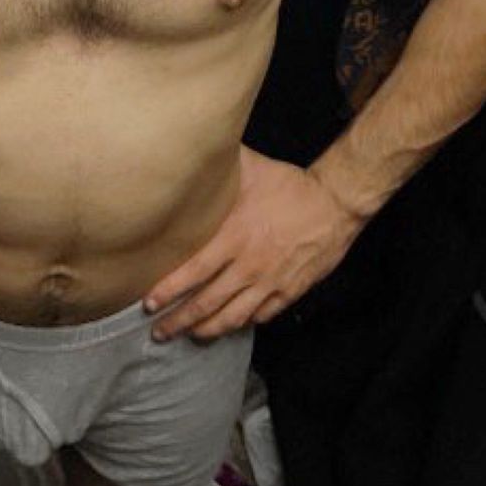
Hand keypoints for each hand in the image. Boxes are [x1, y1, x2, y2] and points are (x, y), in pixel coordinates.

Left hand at [143, 147, 362, 341]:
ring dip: (207, 330)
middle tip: (159, 332)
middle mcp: (249, 266)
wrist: (337, 203)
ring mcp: (270, 282)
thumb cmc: (292, 186)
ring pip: (232, 317)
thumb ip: (221, 169)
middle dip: (179, 321)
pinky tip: (232, 324)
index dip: (168, 291)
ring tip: (191, 335)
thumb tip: (190, 150)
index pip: (193, 272)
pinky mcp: (290, 291)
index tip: (149, 304)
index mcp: (235, 237)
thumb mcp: (253, 169)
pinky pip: (261, 316)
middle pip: (206, 303)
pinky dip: (243, 323)